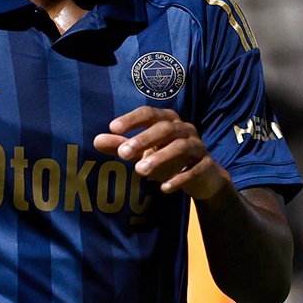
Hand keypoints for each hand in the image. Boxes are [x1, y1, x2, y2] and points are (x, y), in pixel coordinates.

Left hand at [92, 106, 229, 199]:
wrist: (203, 177)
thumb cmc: (168, 158)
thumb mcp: (143, 152)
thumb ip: (121, 145)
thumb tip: (96, 140)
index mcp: (168, 120)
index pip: (149, 114)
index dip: (132, 119)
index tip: (113, 128)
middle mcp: (184, 129)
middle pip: (165, 128)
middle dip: (143, 139)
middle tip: (123, 153)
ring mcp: (198, 146)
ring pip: (180, 147)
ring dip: (160, 158)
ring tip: (140, 171)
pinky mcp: (207, 165)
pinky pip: (194, 169)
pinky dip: (179, 178)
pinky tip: (164, 188)